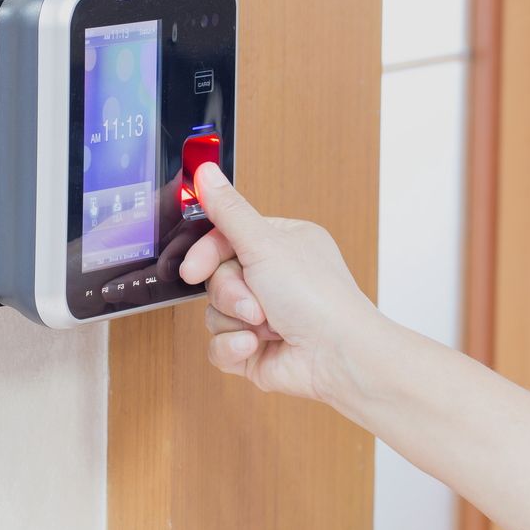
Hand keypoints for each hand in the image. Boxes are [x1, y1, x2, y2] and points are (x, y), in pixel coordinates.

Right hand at [180, 162, 379, 400]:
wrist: (336, 356)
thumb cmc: (318, 299)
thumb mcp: (266, 244)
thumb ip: (229, 211)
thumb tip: (205, 173)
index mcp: (282, 244)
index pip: (225, 238)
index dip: (206, 254)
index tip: (193, 269)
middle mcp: (274, 277)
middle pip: (217, 277)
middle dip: (231, 293)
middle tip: (254, 302)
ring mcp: (263, 315)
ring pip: (214, 312)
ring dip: (235, 320)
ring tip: (265, 325)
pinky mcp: (254, 349)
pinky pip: (218, 345)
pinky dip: (234, 347)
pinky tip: (255, 346)